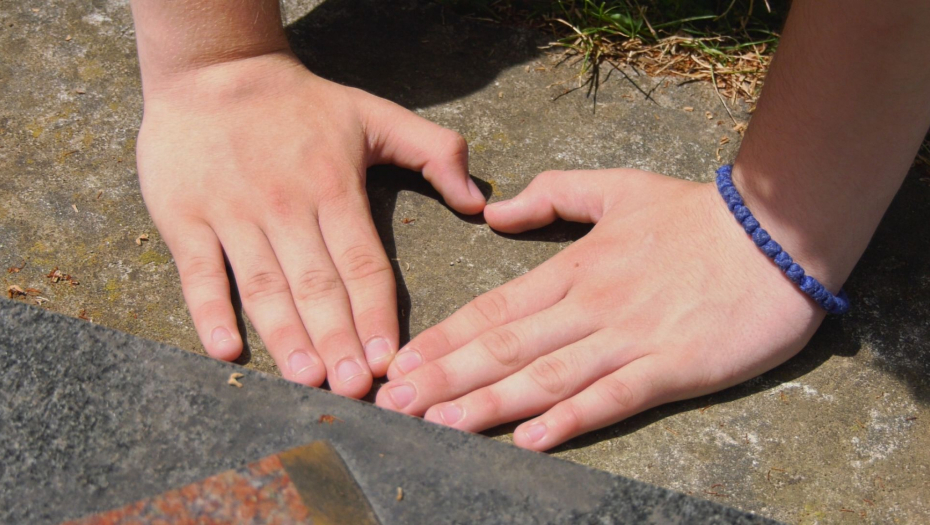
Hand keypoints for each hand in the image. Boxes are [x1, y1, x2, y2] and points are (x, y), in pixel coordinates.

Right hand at [136, 52, 484, 396]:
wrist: (213, 71)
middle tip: (355, 390)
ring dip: (286, 336)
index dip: (377, 314)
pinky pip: (199, 273)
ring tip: (308, 380)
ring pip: (264, 286)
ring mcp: (232, 213)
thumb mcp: (376, 113)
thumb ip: (435, 151)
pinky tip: (227, 351)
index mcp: (333, 186)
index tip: (389, 360)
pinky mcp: (185, 218)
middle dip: (338, 340)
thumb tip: (478, 201)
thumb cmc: (300, 102)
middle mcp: (285, 205)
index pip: (362, 263)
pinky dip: (210, 312)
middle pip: (317, 285)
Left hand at [375, 168, 825, 449]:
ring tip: (439, 425)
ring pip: (546, 376)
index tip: (401, 362)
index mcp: (576, 267)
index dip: (444, 337)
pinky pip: (612, 397)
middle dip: (445, 377)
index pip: (495, 307)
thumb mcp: (617, 187)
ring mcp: (630, 338)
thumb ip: (553, 193)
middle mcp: (592, 306)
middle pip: (506, 347)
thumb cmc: (695, 212)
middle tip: (393, 404)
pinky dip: (570, 419)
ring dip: (489, 403)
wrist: (777, 232)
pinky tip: (530, 439)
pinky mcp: (672, 367)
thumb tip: (495, 211)